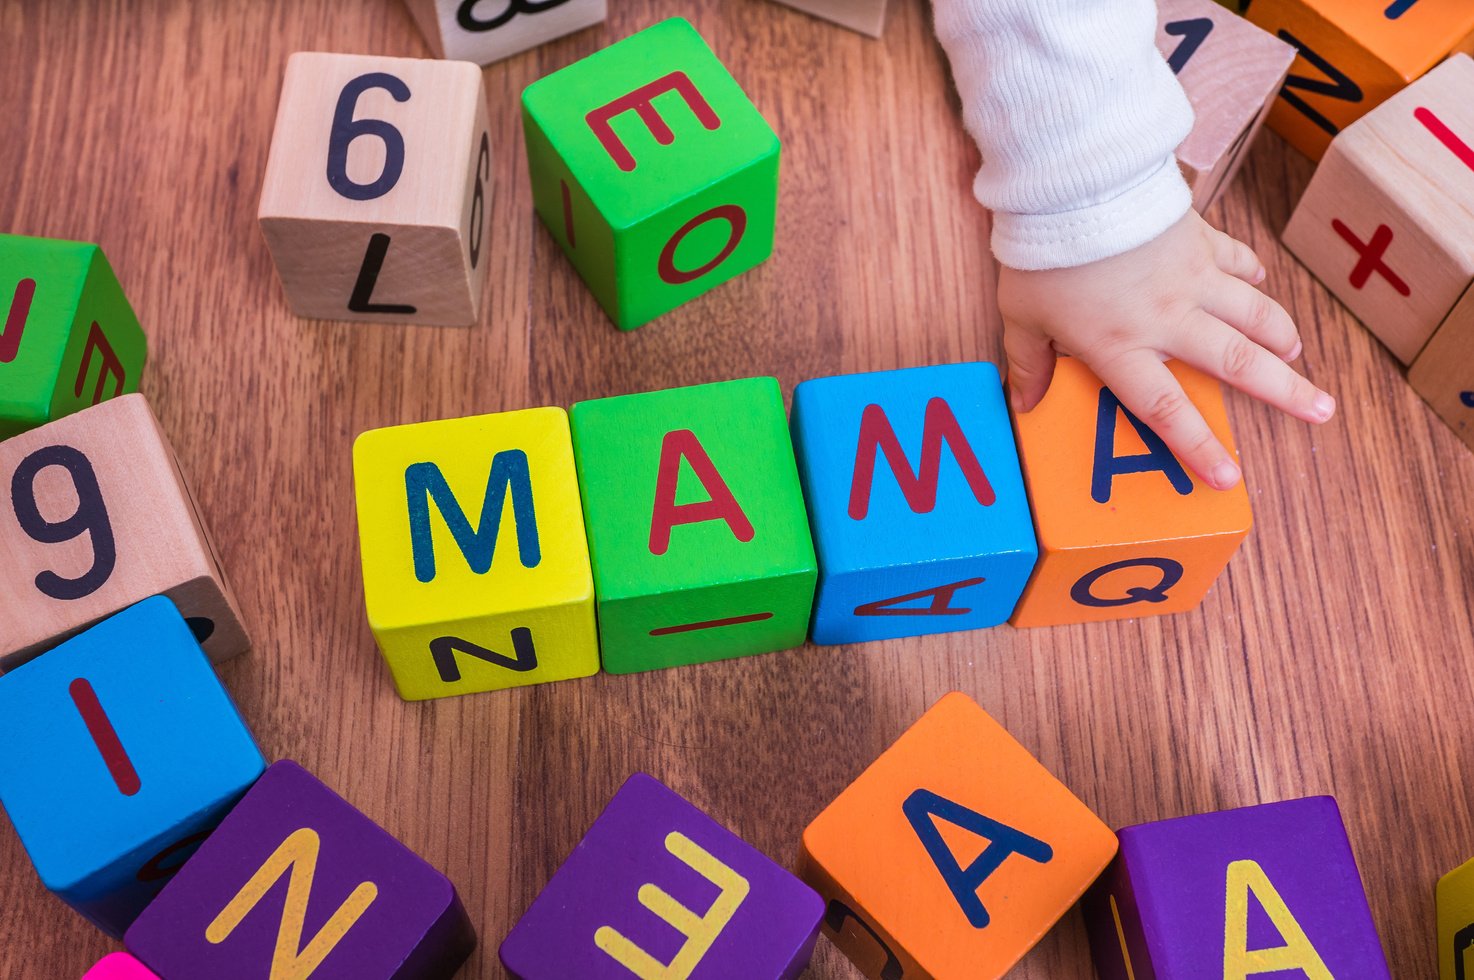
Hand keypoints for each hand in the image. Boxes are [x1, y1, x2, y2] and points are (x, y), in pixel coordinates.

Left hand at [998, 210, 1334, 489]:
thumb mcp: (1021, 316)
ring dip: (1280, 335)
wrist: (1074, 183)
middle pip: (1237, 363)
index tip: (1228, 477)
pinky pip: (1235, 260)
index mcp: (1121, 346)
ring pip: (1251, 313)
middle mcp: (1167, 319)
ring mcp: (1190, 277)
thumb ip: (1028, 362)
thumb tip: (1023, 404)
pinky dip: (1251, 274)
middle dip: (1285, 391)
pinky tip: (1261, 283)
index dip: (1198, 447)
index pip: (1164, 410)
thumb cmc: (1042, 254)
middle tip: (1322, 410)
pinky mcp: (1198, 238)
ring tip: (1299, 356)